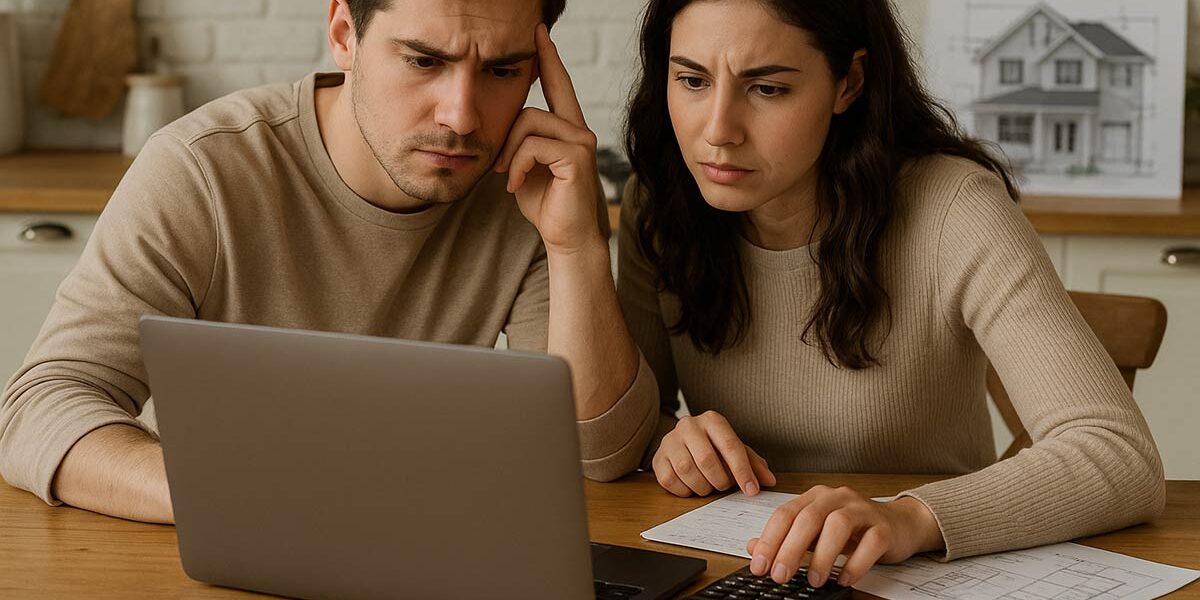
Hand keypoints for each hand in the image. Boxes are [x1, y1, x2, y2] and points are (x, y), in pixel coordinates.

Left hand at [495, 23, 602, 254]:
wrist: (567, 239)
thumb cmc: (546, 207)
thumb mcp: (524, 168)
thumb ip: (520, 143)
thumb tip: (503, 127)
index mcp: (568, 129)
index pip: (557, 84)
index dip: (547, 58)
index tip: (538, 32)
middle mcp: (579, 130)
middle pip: (530, 108)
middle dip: (506, 137)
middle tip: (498, 167)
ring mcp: (581, 141)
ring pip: (529, 124)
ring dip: (509, 153)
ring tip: (506, 177)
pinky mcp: (577, 157)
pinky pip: (533, 146)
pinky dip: (516, 166)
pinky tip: (514, 186)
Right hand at [652, 410, 776, 496]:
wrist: (682, 442)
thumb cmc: (713, 447)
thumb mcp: (735, 451)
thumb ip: (753, 464)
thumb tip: (769, 481)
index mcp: (712, 420)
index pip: (730, 446)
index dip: (743, 471)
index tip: (751, 491)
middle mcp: (689, 425)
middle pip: (706, 460)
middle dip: (720, 481)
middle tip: (724, 486)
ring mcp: (670, 440)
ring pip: (686, 471)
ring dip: (702, 487)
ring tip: (708, 486)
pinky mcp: (658, 458)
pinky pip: (670, 481)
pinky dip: (685, 490)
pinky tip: (691, 486)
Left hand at [746, 486, 943, 586]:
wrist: (898, 525)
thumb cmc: (852, 529)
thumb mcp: (814, 532)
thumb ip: (785, 537)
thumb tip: (752, 547)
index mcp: (815, 497)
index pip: (785, 514)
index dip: (769, 540)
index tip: (759, 565)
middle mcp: (837, 497)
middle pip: (808, 518)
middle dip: (790, 549)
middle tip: (780, 576)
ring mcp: (862, 509)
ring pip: (838, 525)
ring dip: (823, 555)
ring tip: (814, 580)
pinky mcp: (884, 527)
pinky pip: (870, 543)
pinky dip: (855, 563)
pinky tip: (843, 578)